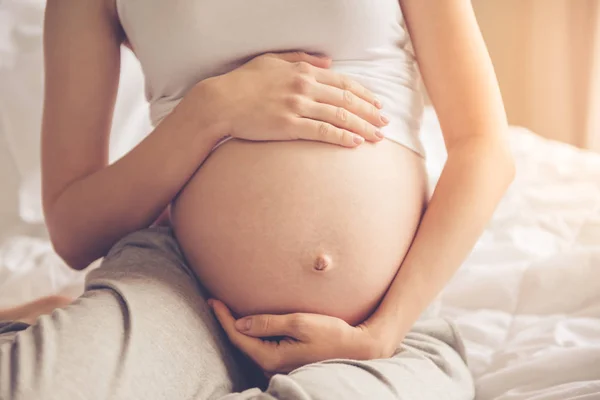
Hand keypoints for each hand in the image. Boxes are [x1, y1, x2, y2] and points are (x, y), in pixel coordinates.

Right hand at [207, 52, 388, 147]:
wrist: (220, 102)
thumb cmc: (243, 82)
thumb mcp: (272, 60)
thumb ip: (302, 58)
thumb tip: (329, 61)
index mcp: (302, 70)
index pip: (342, 82)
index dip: (363, 94)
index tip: (377, 104)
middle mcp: (303, 86)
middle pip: (346, 99)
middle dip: (369, 112)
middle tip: (385, 123)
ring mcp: (297, 106)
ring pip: (339, 116)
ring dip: (362, 127)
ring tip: (377, 137)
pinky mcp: (288, 126)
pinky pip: (322, 131)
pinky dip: (341, 136)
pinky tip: (355, 143)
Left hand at [209, 299, 399, 374]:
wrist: (358, 348)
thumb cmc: (331, 333)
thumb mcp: (299, 323)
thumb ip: (268, 323)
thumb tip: (240, 323)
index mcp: (271, 357)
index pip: (238, 336)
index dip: (223, 317)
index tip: (213, 300)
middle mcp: (272, 366)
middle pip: (241, 343)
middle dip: (227, 322)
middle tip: (215, 301)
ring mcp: (280, 366)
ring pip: (251, 346)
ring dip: (240, 328)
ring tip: (229, 310)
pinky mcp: (287, 362)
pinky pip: (262, 347)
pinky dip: (254, 334)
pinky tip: (253, 322)